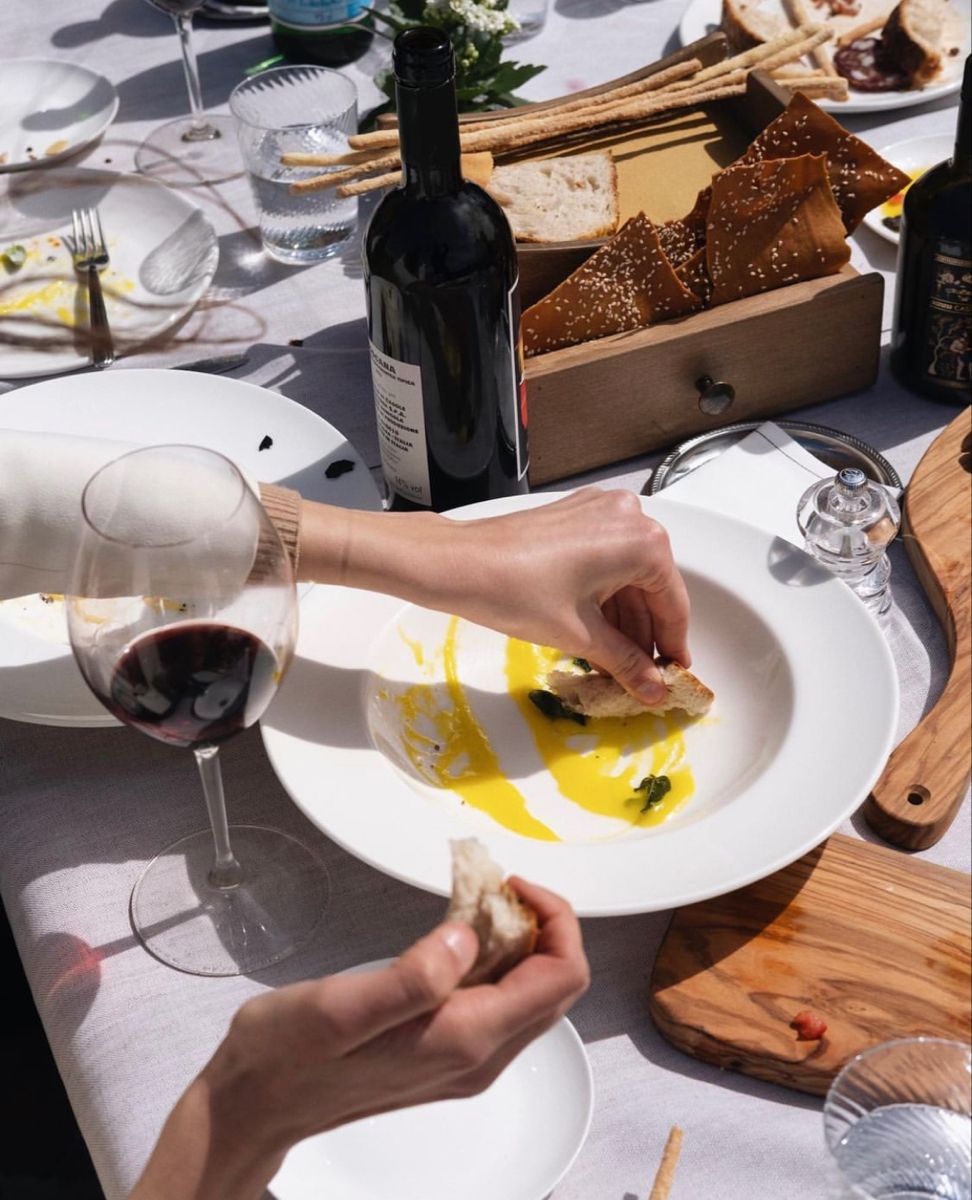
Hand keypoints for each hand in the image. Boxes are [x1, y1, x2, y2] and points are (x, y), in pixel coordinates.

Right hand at [131, 880, 588, 1199]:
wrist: (256, 1105)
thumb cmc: (289, 1052)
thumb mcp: (341, 1008)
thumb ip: (414, 978)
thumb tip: (471, 936)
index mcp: (468, 1039)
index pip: (562, 976)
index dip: (554, 918)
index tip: (507, 882)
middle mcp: (481, 1058)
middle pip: (555, 986)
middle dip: (540, 925)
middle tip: (491, 886)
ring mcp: (466, 1062)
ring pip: (530, 994)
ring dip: (518, 941)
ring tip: (473, 903)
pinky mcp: (447, 1056)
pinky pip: (498, 1003)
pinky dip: (494, 961)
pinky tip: (452, 937)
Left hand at [297, 487, 689, 705]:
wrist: (457, 563)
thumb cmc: (514, 591)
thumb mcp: (579, 635)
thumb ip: (626, 662)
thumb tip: (653, 690)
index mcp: (641, 541)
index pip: (672, 603)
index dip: (673, 645)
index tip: (673, 675)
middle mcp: (627, 517)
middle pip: (652, 587)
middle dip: (646, 634)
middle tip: (643, 675)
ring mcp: (600, 513)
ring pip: (627, 575)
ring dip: (625, 619)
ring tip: (619, 663)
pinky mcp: (576, 517)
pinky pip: (605, 560)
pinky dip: (605, 595)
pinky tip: (599, 633)